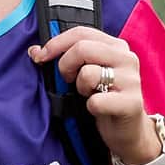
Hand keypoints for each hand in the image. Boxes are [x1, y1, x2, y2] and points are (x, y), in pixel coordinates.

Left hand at [32, 24, 162, 164]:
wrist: (129, 131)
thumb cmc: (105, 99)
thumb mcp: (88, 73)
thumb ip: (67, 58)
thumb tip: (34, 51)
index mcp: (116, 46)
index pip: (81, 33)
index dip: (56, 43)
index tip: (40, 57)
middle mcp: (126, 58)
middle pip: (82, 48)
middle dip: (65, 65)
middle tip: (67, 80)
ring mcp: (131, 80)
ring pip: (88, 73)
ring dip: (80, 87)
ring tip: (88, 94)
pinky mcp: (131, 103)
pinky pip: (96, 101)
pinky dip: (90, 107)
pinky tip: (97, 109)